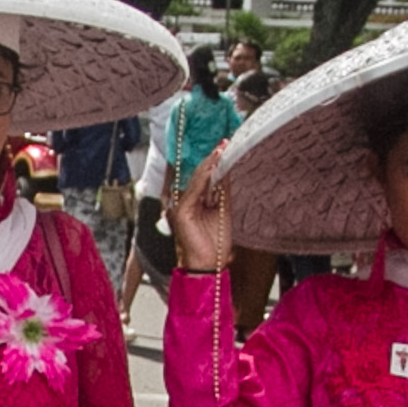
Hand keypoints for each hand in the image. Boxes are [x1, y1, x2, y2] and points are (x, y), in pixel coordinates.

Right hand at [168, 147, 233, 271]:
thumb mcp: (223, 209)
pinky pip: (195, 190)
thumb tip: (226, 169)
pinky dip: (204, 177)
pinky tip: (213, 166)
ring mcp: (181, 206)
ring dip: (210, 164)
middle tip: (224, 143)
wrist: (211, 263)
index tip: (224, 146)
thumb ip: (222, 190)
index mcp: (193, 201)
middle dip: (212, 158)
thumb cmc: (216, 240)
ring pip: (197, 180)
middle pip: (199, 175)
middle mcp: (185, 201)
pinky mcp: (182, 212)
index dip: (213, 161)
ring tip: (221, 150)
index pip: (203, 176)